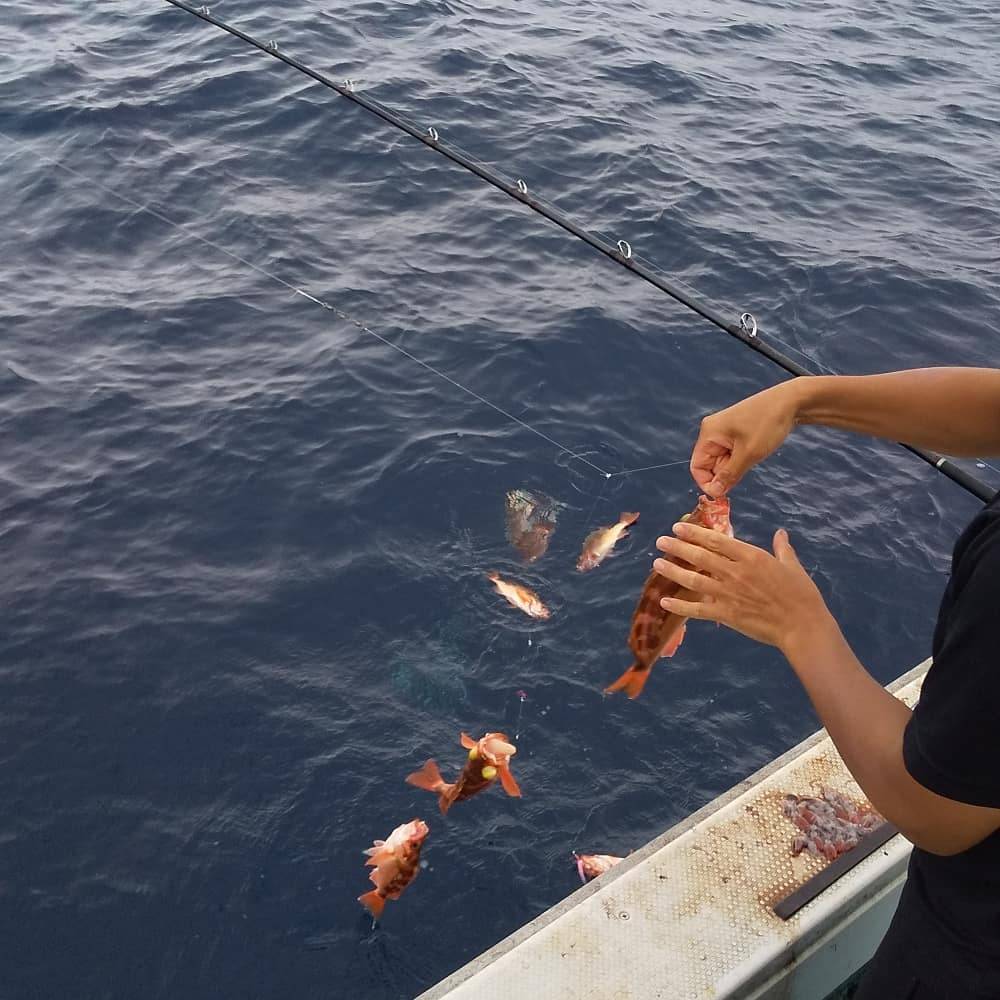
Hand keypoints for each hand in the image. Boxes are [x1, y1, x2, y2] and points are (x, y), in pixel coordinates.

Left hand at [652, 521, 836, 654]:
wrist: (803, 626)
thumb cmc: (801, 595)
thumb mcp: (793, 566)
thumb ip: (782, 548)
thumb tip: (780, 533)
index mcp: (751, 557)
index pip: (716, 541)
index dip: (694, 533)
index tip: (678, 528)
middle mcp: (735, 572)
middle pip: (700, 557)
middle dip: (678, 547)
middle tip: (660, 541)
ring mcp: (729, 594)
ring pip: (694, 580)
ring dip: (673, 571)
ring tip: (656, 564)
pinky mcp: (727, 614)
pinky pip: (698, 610)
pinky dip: (679, 607)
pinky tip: (663, 602)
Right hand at [691, 380, 802, 496]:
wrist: (791, 401)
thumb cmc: (768, 423)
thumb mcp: (748, 454)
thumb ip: (729, 475)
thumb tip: (715, 492)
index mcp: (709, 434)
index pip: (697, 467)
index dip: (708, 483)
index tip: (724, 493)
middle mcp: (712, 431)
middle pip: (710, 464)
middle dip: (726, 473)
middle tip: (746, 469)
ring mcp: (724, 431)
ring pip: (722, 460)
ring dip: (736, 465)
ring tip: (754, 454)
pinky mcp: (735, 431)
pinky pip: (732, 453)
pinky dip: (742, 458)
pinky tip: (756, 449)